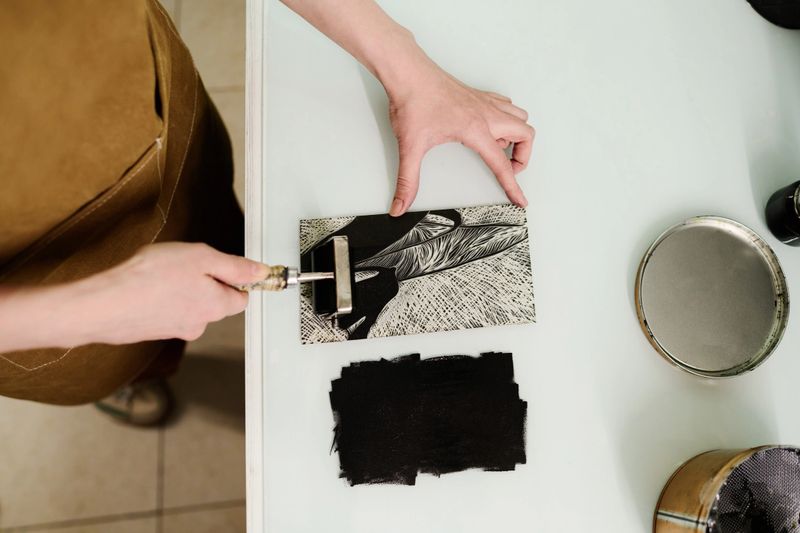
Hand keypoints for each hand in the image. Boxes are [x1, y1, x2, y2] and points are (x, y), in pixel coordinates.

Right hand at [78, 243, 264, 343]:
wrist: (104, 304)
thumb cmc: (151, 278)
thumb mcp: (202, 258)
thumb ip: (235, 266)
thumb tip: (261, 272)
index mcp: (217, 307)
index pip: (242, 297)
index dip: (234, 277)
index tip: (219, 263)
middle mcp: (199, 324)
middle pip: (215, 301)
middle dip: (204, 281)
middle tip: (182, 263)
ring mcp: (174, 330)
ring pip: (188, 305)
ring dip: (179, 288)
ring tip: (159, 273)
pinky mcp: (152, 331)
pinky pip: (165, 310)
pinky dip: (159, 297)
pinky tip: (144, 285)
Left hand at [386, 60, 533, 215]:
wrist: (407, 72)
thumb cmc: (412, 101)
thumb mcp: (410, 147)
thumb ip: (407, 181)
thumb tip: (400, 205)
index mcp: (475, 129)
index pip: (501, 165)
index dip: (513, 186)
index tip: (521, 200)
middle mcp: (486, 114)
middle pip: (526, 134)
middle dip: (523, 157)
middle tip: (509, 170)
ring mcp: (484, 102)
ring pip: (520, 117)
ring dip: (518, 135)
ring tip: (500, 150)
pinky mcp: (477, 95)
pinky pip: (506, 105)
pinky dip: (507, 119)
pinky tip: (489, 128)